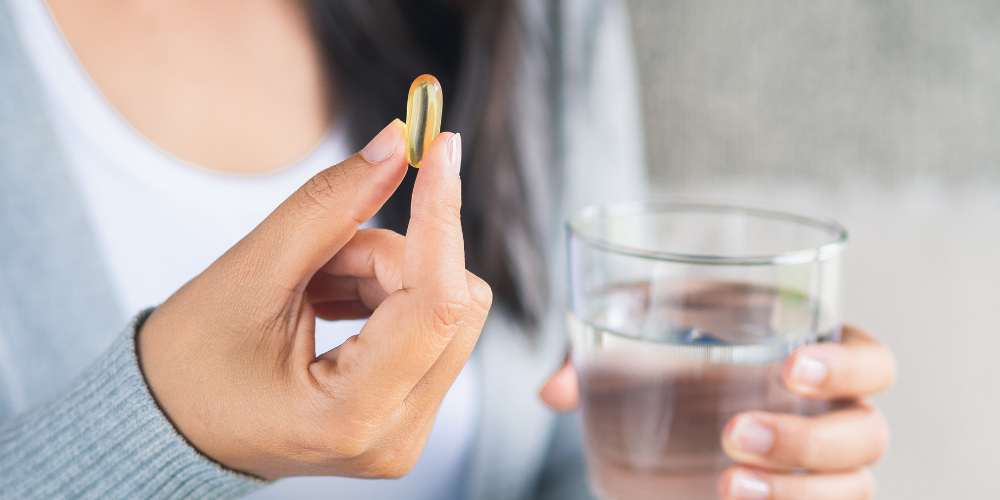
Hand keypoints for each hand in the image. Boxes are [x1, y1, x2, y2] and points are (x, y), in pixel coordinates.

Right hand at [138, 121, 491, 479]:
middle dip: (394, 255)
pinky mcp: (407, 413)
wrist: (171, 428)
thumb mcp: (250, 274)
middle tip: (323, 253)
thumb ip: (330, 206)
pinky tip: (328, 300)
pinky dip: (386, 295)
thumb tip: (396, 145)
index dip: (442, 216)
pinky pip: (431, 328)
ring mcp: (407, 431)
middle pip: (453, 303)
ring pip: (446, 310)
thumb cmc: (191, 363)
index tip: (440, 147)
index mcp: (350, 414)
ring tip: (311, 285)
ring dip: (385, 274)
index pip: (437, 303)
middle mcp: (396, 435)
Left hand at [540, 326, 895, 499]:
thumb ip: (597, 355)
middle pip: (867, 433)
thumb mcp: (639, 341)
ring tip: (728, 485)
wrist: (666, 421)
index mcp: (813, 358)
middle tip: (734, 435)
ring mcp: (823, 472)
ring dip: (797, 493)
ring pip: (854, 490)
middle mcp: (833, 418)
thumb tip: (552, 392)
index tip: (790, 367)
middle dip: (807, 439)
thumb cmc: (671, 363)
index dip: (848, 364)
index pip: (871, 358)